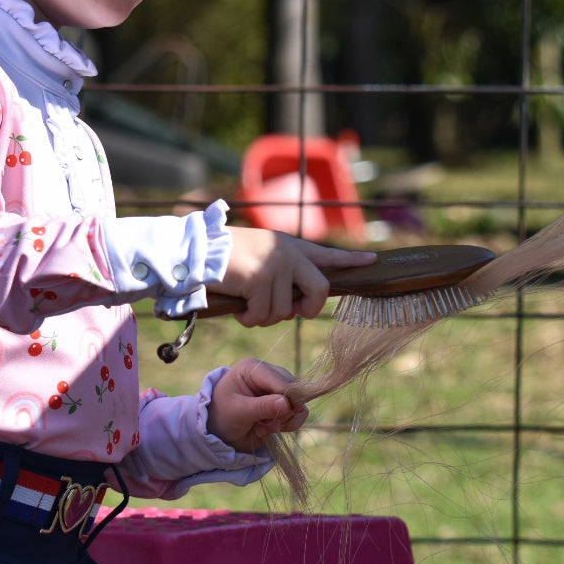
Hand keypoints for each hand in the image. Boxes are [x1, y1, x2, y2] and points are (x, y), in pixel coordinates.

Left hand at [208, 358, 309, 452]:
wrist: (219, 432)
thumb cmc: (223, 416)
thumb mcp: (238, 412)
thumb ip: (262, 407)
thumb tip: (287, 404)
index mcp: (253, 368)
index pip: (280, 380)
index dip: (288, 397)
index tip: (290, 413)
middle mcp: (269, 374)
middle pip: (294, 389)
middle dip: (284, 412)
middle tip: (265, 426)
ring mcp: (278, 388)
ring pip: (299, 402)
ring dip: (285, 420)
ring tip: (264, 429)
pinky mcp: (284, 403)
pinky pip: (299, 413)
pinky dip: (288, 424)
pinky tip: (269, 429)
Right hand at [216, 228, 376, 327]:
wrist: (192, 250)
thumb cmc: (221, 260)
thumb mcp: (258, 260)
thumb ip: (281, 275)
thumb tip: (297, 307)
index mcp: (289, 246)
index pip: (327, 254)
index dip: (350, 260)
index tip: (372, 260)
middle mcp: (288, 252)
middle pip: (320, 291)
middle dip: (306, 311)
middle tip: (289, 313)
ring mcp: (276, 264)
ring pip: (284, 310)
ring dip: (263, 316)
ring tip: (246, 303)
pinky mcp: (261, 277)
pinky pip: (263, 314)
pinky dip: (248, 318)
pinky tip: (237, 306)